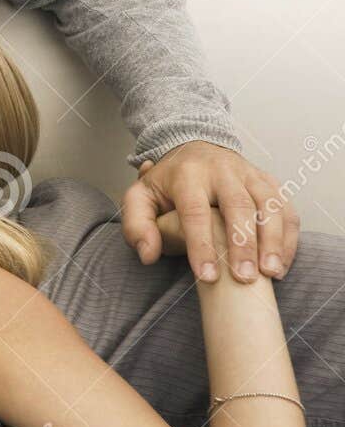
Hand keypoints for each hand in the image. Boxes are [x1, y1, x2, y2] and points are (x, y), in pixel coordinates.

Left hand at [120, 142, 298, 283]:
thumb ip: (137, 226)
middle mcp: (223, 171)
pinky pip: (286, 208)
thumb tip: (148, 255)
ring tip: (270, 274)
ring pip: (269, 205)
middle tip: (244, 278)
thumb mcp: (139, 198)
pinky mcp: (269, 182)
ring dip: (273, 241)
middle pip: (238, 206)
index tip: (207, 277)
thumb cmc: (167, 183)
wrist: (194, 148)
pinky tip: (281, 264)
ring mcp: (250, 174)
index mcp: (188, 175)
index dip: (202, 245)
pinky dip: (288, 237)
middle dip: (243, 244)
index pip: (196, 212)